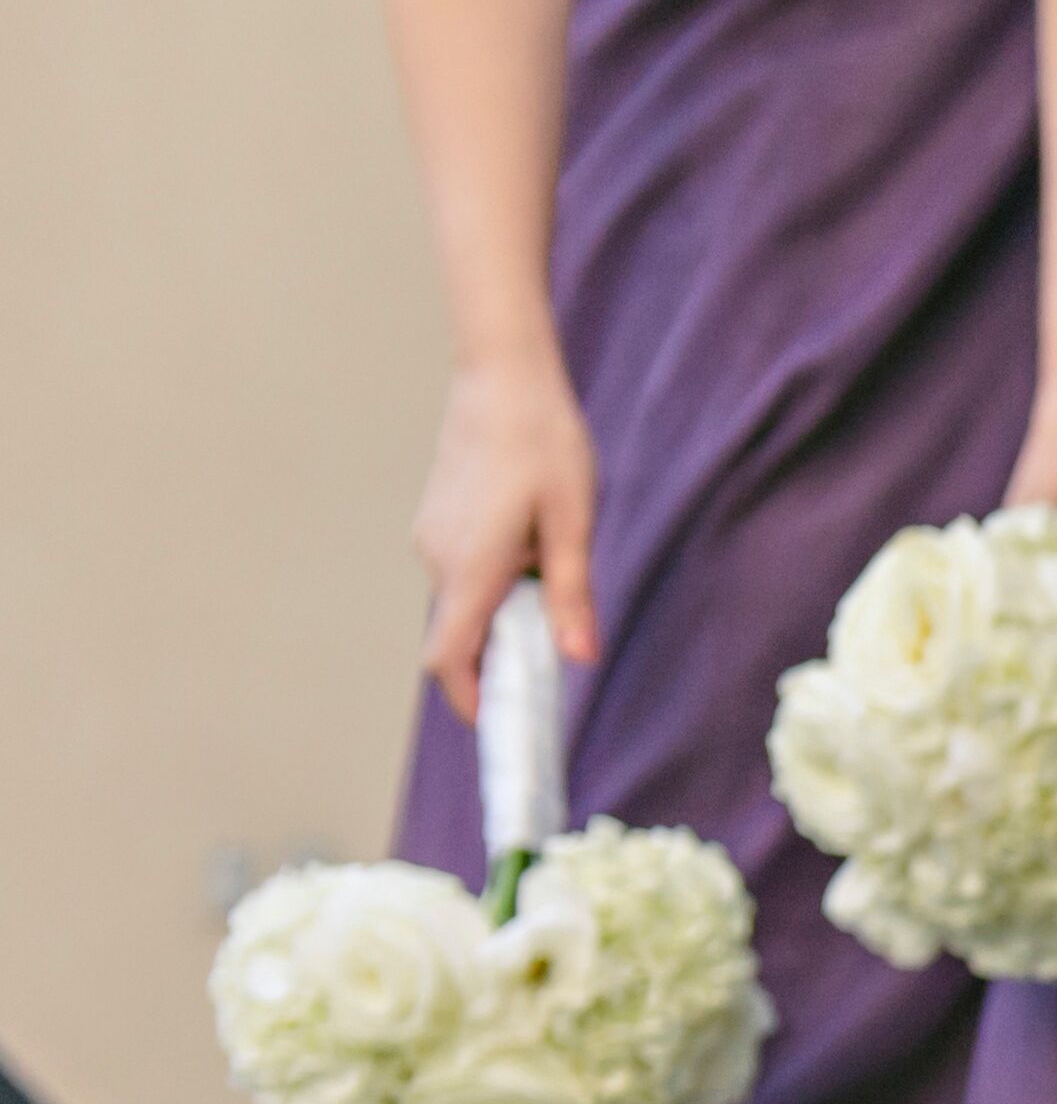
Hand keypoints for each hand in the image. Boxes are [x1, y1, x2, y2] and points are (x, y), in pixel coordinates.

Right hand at [411, 355, 599, 715]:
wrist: (501, 377)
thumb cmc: (545, 444)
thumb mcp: (573, 524)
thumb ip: (572, 595)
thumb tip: (579, 658)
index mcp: (470, 567)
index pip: (449, 659)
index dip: (471, 700)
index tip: (501, 726)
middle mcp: (438, 558)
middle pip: (460, 637)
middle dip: (501, 659)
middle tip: (555, 663)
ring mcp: (430, 538)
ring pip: (465, 602)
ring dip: (503, 613)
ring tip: (553, 581)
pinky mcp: (435, 521)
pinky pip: (463, 572)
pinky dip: (492, 584)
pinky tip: (533, 546)